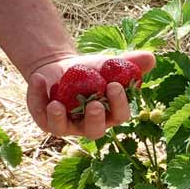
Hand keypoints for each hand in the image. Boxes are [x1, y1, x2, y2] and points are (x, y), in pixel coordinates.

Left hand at [26, 51, 154, 139]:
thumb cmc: (89, 72)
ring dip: (59, 117)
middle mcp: (87, 126)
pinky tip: (39, 79)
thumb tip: (151, 58)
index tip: (115, 86)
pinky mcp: (44, 119)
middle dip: (94, 118)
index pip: (118, 116)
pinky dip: (38, 97)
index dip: (118, 104)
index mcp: (108, 116)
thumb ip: (129, 64)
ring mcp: (65, 125)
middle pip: (94, 131)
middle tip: (94, 104)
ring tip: (57, 103)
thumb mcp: (108, 65)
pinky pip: (40, 113)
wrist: (60, 69)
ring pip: (62, 129)